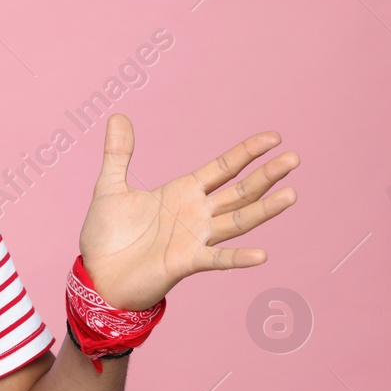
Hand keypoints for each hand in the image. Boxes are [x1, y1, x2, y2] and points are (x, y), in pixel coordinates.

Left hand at [78, 115, 299, 310]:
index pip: (224, 167)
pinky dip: (238, 258)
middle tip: (294, 159)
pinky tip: (261, 255)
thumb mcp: (110, 187)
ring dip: (264, 210)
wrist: (96, 274)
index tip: (274, 137)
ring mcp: (195, 239)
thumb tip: (117, 116)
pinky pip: (217, 260)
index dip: (247, 152)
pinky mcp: (186, 263)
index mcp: (183, 192)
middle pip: (240, 191)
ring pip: (238, 220)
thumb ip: (118, 154)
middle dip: (266, 175)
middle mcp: (197, 214)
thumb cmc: (106, 235)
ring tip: (291, 194)